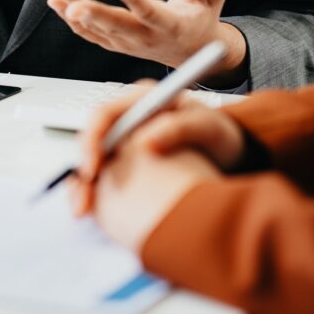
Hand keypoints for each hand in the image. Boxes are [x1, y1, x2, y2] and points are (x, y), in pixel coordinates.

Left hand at [45, 0, 247, 87]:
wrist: (192, 49)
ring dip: (71, 6)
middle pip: (117, 28)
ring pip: (95, 28)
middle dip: (94, 16)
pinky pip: (88, 33)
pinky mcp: (114, 43)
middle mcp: (146, 38)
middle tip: (73, 6)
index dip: (134, 0)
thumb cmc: (204, 14)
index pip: (151, 14)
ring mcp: (127, 44)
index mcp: (172, 25)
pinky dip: (70, 19)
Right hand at [72, 84, 245, 218]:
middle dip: (83, 171)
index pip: (105, 115)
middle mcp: (127, 119)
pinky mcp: (126, 163)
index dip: (92, 140)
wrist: (231, 157)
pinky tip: (91, 212)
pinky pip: (102, 177)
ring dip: (83, 187)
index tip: (93, 168)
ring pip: (93, 162)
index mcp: (141, 101)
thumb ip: (179, 128)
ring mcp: (125, 142)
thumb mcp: (208, 127)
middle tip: (84, 199)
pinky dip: (93, 194)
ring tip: (82, 210)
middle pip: (92, 141)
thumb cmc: (219, 136)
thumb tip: (145, 142)